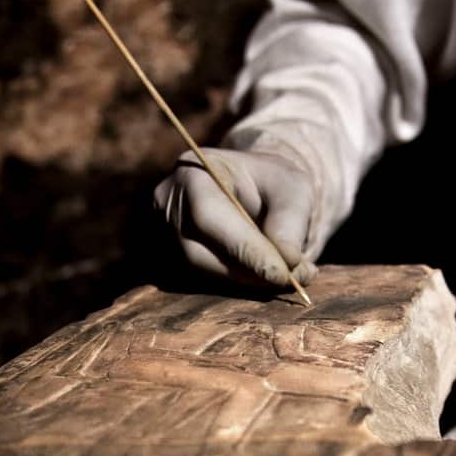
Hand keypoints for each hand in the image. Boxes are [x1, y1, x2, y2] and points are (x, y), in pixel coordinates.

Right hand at [153, 147, 320, 287]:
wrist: (257, 188)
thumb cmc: (274, 182)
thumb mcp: (293, 189)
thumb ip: (290, 221)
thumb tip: (288, 262)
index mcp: (194, 170)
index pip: (209, 215)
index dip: (244, 248)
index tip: (281, 273)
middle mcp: (167, 201)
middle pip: (197, 251)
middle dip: (245, 271)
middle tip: (287, 280)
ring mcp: (161, 232)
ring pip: (199, 272)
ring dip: (244, 282)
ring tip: (285, 278)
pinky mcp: (169, 258)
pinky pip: (199, 281)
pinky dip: (236, 285)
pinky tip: (265, 279)